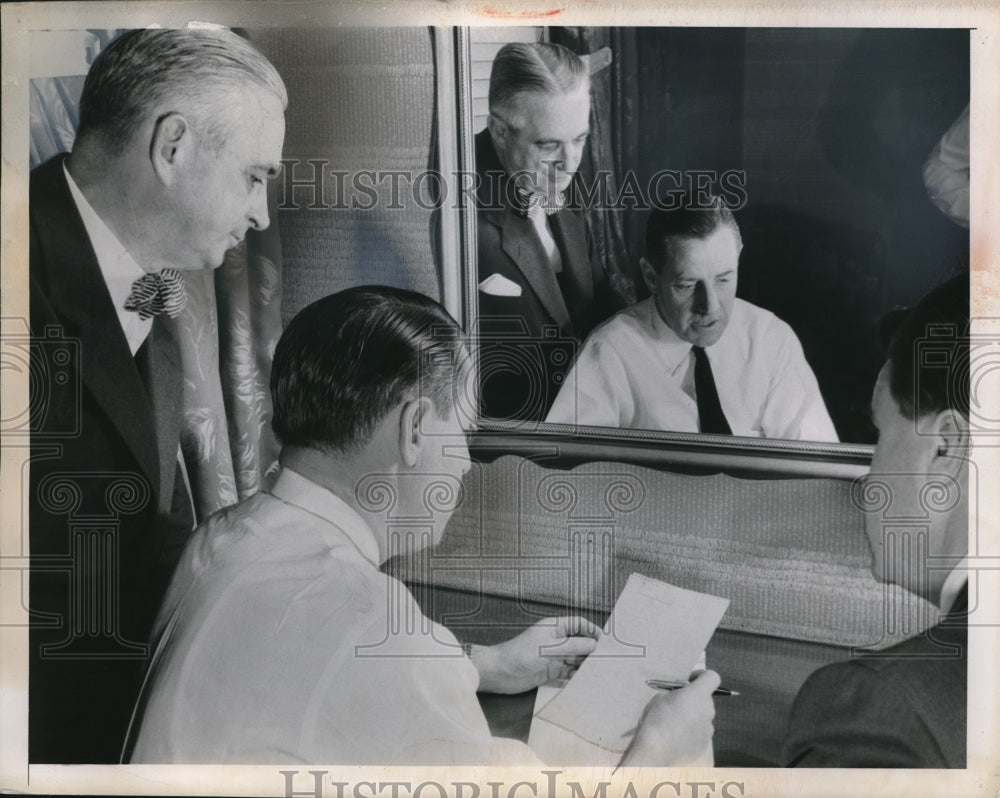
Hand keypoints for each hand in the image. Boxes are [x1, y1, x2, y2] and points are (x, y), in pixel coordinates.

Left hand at [471, 616, 600, 693]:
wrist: (499, 673)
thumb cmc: (521, 654)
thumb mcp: (549, 648)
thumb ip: (573, 646)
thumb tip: (595, 645)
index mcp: (554, 627)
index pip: (579, 624)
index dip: (592, 631)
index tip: (605, 643)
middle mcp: (556, 641)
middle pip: (579, 643)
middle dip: (591, 651)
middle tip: (607, 661)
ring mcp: (553, 657)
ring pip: (575, 659)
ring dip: (585, 665)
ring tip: (599, 674)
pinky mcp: (549, 672)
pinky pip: (567, 673)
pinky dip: (575, 677)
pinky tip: (585, 682)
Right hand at [619, 669, 719, 766]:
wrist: (655, 751)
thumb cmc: (655, 720)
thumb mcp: (661, 697)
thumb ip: (676, 692)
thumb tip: (682, 694)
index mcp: (697, 695)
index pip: (713, 677)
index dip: (702, 676)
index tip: (690, 680)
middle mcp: (707, 710)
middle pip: (707, 698)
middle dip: (695, 698)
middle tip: (679, 703)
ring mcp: (708, 728)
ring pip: (704, 715)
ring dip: (694, 714)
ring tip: (676, 722)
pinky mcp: (705, 743)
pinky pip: (701, 731)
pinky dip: (693, 730)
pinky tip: (678, 735)